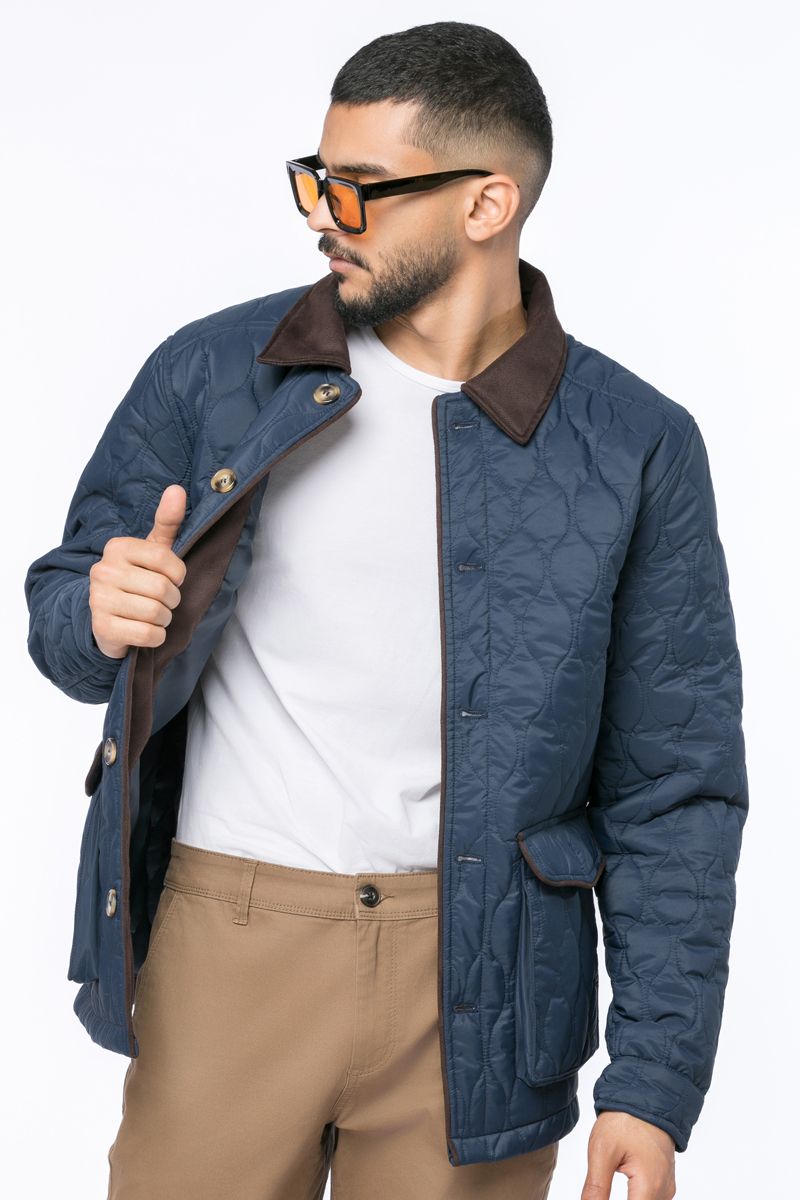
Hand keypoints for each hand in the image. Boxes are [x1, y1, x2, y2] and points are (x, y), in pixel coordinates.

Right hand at [89, 484, 187, 658]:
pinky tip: (146, 630)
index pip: (167, 560)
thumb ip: (167, 522)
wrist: (107, 620)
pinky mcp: (102, 627)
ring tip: (154, 615)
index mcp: (117, 547)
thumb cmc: (137, 581)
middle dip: (172, 600)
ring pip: (156, 613)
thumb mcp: (152, 551)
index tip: (171, 579)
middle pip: (162, 589)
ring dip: (164, 619)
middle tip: (163, 602)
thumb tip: (177, 489)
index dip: (178, 575)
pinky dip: (156, 636)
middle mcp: (103, 570)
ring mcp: (99, 599)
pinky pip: (147, 634)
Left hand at [581, 1111, 675, 1198]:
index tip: (595, 1198)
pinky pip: (650, 1199)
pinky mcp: (663, 1180)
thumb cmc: (625, 1118)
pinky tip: (619, 1192)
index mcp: (650, 1186)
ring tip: (606, 1186)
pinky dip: (635, 1199)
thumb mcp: (602, 1152)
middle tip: (598, 1191)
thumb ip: (596, 1189)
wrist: (646, 1095)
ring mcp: (666, 1186)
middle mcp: (664, 1191)